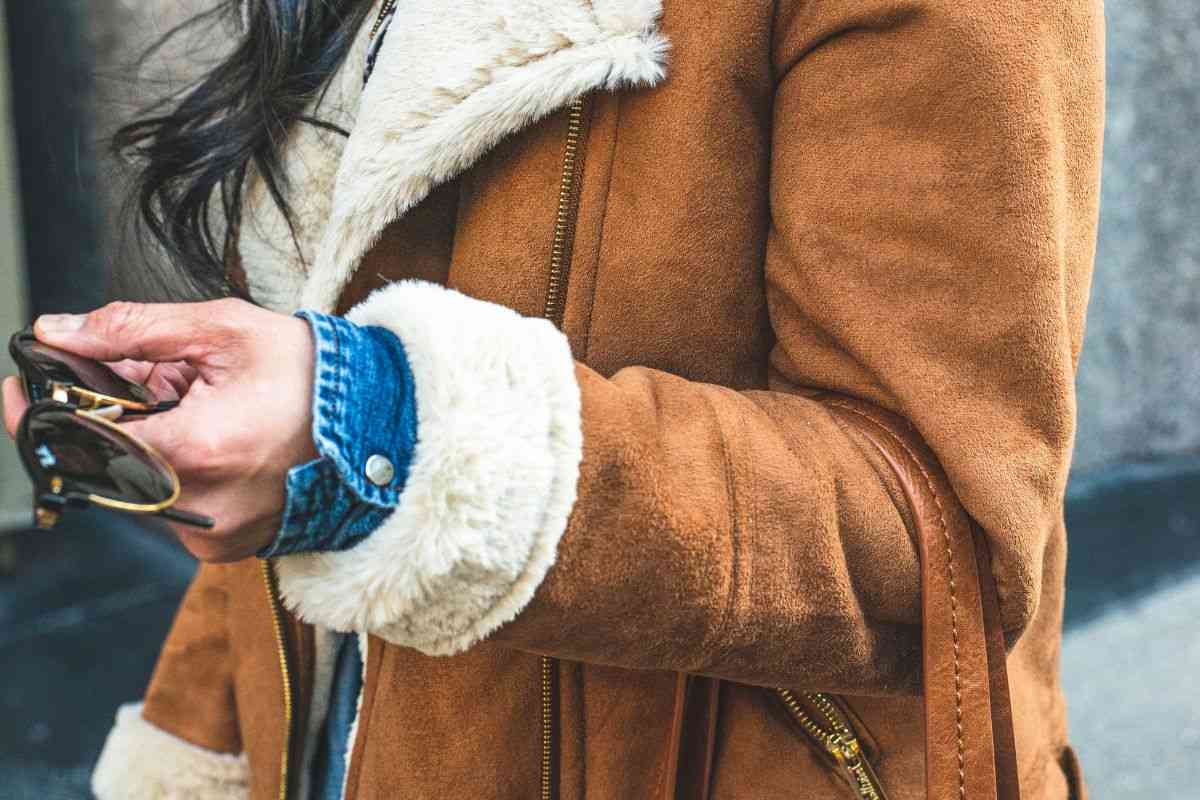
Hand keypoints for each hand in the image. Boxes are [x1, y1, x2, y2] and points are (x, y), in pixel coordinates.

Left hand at [19, 299, 317, 561]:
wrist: (382, 427)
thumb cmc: (315, 379)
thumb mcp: (225, 330)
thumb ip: (133, 330)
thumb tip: (61, 333)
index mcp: (198, 449)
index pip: (82, 437)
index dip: (43, 410)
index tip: (22, 387)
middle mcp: (200, 505)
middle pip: (107, 462)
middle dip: (116, 419)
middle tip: (160, 384)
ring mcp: (212, 533)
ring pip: (138, 486)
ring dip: (149, 446)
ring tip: (205, 411)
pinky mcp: (224, 546)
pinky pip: (171, 506)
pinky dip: (179, 472)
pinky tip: (221, 443)